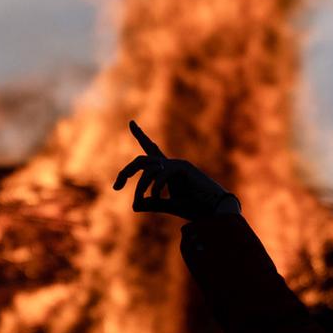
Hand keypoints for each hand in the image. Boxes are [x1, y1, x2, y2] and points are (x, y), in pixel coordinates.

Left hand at [112, 121, 241, 219]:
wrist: (215, 210)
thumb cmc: (194, 208)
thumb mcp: (168, 205)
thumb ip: (152, 203)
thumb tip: (134, 205)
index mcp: (167, 171)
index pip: (151, 149)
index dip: (141, 135)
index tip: (132, 122)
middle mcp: (171, 164)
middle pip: (142, 160)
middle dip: (126, 171)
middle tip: (117, 186)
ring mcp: (177, 164)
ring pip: (148, 168)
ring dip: (141, 186)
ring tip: (140, 201)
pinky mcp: (183, 167)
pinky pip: (161, 174)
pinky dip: (155, 187)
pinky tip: (155, 196)